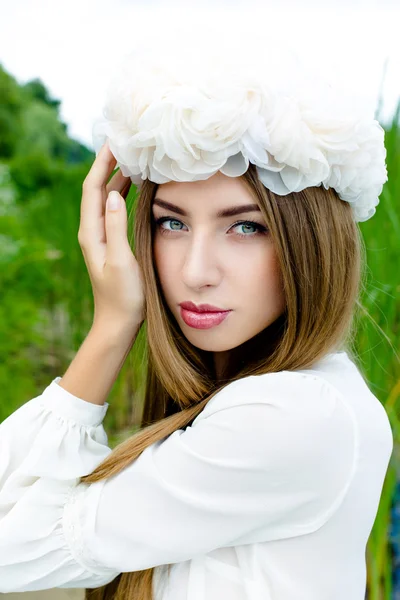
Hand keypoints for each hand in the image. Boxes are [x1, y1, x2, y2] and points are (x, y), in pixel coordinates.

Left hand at [78, 140, 144, 329]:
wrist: (118, 321)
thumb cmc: (123, 295)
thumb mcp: (121, 260)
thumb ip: (116, 228)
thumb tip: (113, 194)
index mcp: (91, 232)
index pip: (92, 188)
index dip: (102, 163)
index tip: (115, 141)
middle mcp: (92, 230)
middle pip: (97, 188)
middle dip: (109, 163)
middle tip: (127, 142)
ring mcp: (101, 235)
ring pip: (107, 197)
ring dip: (117, 176)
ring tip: (133, 157)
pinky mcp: (111, 241)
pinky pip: (115, 209)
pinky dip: (124, 193)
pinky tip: (137, 186)